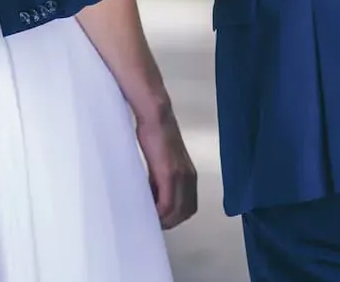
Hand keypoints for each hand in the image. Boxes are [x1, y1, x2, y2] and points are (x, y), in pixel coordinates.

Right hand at [135, 108, 197, 229]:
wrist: (156, 118)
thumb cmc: (156, 136)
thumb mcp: (162, 161)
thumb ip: (162, 178)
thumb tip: (154, 195)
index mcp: (189, 175)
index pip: (188, 206)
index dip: (175, 217)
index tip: (159, 218)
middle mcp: (189, 177)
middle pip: (185, 212)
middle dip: (169, 222)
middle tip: (153, 222)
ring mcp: (180, 176)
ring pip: (176, 211)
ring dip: (164, 220)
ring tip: (149, 218)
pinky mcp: (169, 173)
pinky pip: (167, 203)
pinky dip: (159, 212)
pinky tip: (149, 211)